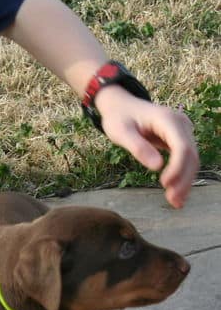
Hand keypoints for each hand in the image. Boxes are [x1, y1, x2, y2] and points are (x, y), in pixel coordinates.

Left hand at [96, 86, 198, 208]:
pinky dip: (182, 176)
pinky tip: (176, 193)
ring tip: (176, 203)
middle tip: (173, 201)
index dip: (177, 167)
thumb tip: (157, 167)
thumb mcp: (121, 133)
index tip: (165, 184)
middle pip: (190, 154)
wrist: (121, 106)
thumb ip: (138, 148)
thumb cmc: (119, 118)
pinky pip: (185, 159)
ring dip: (185, 181)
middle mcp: (180, 124)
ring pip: (191, 159)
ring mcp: (182, 131)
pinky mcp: (178, 139)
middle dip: (183, 179)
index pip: (181, 146)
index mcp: (167, 120)